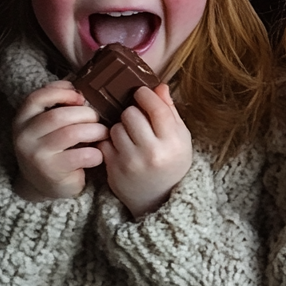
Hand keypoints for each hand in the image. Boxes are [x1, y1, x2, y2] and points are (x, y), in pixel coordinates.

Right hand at [12, 80, 107, 200]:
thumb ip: (59, 105)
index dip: (61, 93)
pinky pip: (82, 155)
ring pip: (72, 133)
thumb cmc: (54, 147)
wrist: (45, 185)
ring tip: (102, 133)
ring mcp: (36, 155)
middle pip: (59, 116)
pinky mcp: (52, 172)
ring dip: (95, 131)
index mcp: (23, 119)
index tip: (80, 97)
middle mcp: (24, 136)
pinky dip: (96, 153)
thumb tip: (81, 88)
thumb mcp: (48, 124)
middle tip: (98, 119)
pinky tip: (98, 155)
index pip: (36, 98)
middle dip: (86, 114)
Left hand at [102, 84, 192, 217]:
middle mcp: (152, 152)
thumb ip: (170, 111)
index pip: (156, 108)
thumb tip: (159, 86)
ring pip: (115, 127)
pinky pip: (104, 142)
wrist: (159, 198)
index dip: (146, 95)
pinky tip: (121, 147)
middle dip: (132, 112)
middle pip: (131, 114)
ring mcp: (130, 162)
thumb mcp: (181, 137)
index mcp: (173, 142)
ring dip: (121, 127)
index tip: (141, 93)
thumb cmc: (173, 162)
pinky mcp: (113, 170)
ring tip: (130, 135)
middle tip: (137, 119)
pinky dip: (110, 142)